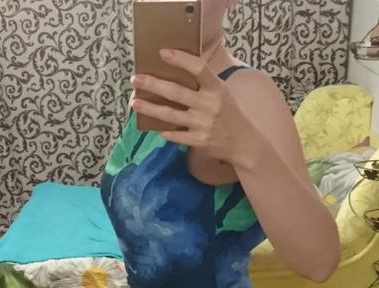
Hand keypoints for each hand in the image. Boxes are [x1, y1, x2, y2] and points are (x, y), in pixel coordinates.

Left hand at [129, 49, 250, 164]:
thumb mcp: (222, 93)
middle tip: (135, 79)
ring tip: (135, 102)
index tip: (163, 53)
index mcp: (217, 88)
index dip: (181, 59)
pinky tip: (154, 128)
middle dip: (153, 84)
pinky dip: (165, 132)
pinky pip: (177, 135)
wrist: (243, 143)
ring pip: (171, 114)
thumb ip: (203, 84)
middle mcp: (210, 105)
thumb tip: (174, 73)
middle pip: (176, 92)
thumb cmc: (228, 114)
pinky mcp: (200, 141)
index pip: (198, 68)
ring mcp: (204, 124)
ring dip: (150, 108)